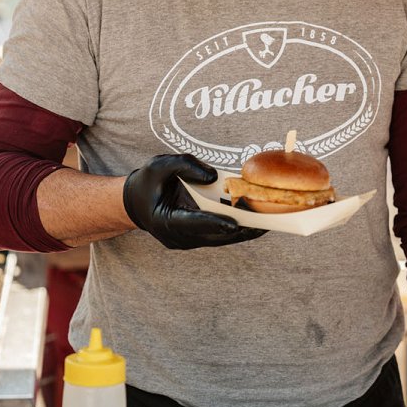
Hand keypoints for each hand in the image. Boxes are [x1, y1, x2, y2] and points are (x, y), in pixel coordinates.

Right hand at [123, 154, 265, 249]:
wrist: (136, 202)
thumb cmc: (148, 182)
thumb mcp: (159, 165)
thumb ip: (185, 165)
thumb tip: (215, 177)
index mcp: (164, 219)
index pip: (191, 223)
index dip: (214, 223)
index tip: (234, 224)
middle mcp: (177, 236)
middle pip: (213, 234)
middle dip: (240, 229)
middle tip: (265, 222)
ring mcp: (187, 241)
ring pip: (220, 238)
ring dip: (244, 231)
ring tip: (270, 222)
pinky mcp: (197, 239)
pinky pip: (220, 235)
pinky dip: (237, 227)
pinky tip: (258, 219)